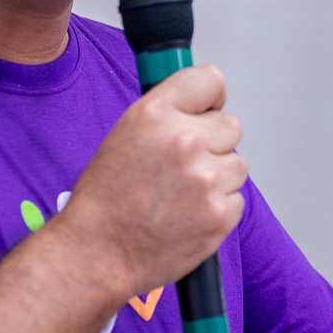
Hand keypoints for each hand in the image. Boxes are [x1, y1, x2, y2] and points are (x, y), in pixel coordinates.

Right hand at [56, 65, 247, 297]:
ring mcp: (205, 179)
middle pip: (232, 126)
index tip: (207, 111)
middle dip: (214, 143)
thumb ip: (166, 114)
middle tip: (185, 165)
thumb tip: (202, 104)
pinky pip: (237, 200)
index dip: (211, 98)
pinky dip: (218, 209)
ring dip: (217, 178)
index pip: (211, 79)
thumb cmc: (106, 198)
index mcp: (155, 114)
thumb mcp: (125, 134)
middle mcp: (183, 141)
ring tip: (181, 195)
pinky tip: (187, 216)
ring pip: (237, 165)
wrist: (95, 253)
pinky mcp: (219, 215)